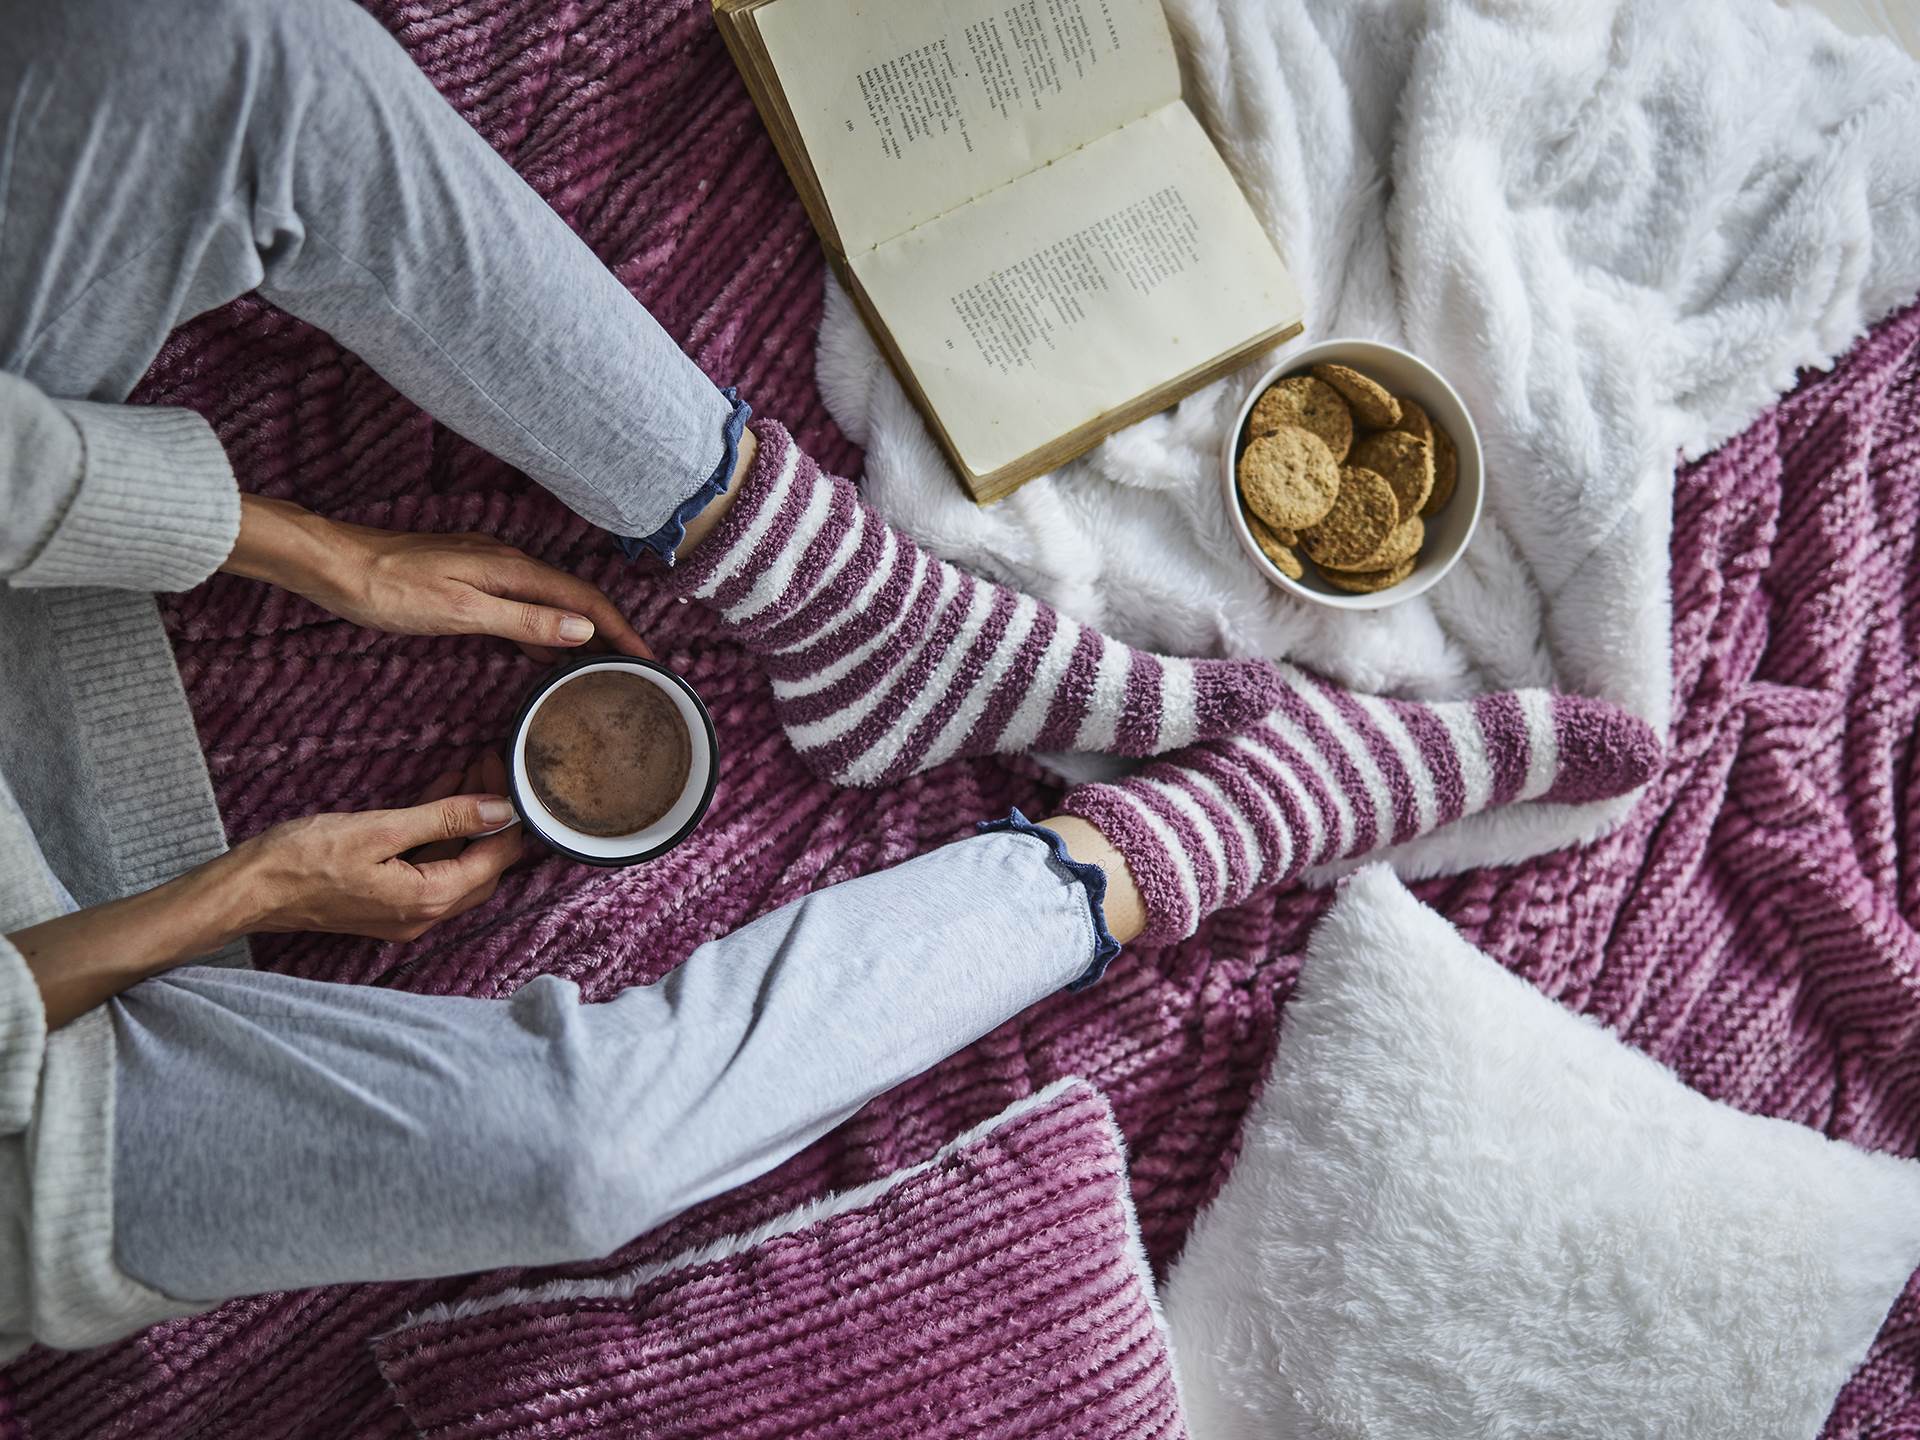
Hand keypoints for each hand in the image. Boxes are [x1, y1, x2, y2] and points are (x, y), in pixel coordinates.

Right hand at [8, 758, 526, 1027]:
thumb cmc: (301, 859)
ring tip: (468, 777)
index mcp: (428, 900)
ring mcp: (404, 915)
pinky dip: (440, 838)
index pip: (495, 859)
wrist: (246, 891)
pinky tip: (438, 803)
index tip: (508, 776)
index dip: (508, 817)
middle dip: (492, 819)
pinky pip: (430, 871)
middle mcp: (424, 916)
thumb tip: (499, 809)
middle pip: (482, 867)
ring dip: (466, 826)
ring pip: (457, 867)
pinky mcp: (386, 906)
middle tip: (489, 770)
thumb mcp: (379, 829)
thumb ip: (443, 820)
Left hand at [224, 495, 651, 661]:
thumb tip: (582, 631)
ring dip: (580, 635)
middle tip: (636, 671)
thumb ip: (524, 622)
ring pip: (551, 605)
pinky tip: (544, 658)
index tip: (650, 663)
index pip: (586, 602)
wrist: (336, 566)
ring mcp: (490, 571)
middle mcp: (509, 565)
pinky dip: (545, 634)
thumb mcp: (462, 612)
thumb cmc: (391, 589)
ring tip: (601, 670)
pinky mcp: (471, 581)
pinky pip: (524, 608)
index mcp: (514, 570)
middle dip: (612, 633)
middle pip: (576, 601)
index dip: (623, 632)